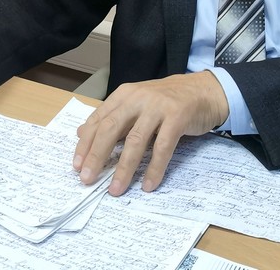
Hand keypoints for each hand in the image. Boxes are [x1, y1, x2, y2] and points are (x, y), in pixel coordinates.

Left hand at [73, 71, 228, 195]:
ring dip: (124, 168)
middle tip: (88, 178)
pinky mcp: (177, 117)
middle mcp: (137, 98)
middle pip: (111, 128)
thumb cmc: (166, 101)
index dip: (86, 143)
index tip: (77, 165)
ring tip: (116, 189)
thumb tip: (81, 133)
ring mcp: (157, 107)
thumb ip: (111, 118)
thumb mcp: (135, 104)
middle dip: (97, 155)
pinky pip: (163, 147)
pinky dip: (154, 168)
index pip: (98, 120)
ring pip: (135, 140)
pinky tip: (147, 184)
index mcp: (124, 95)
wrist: (203, 90)